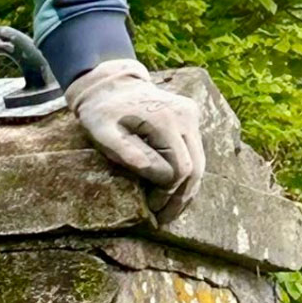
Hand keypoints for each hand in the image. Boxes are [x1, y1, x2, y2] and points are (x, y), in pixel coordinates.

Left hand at [64, 59, 204, 222]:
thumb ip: (124, 151)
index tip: (149, 207)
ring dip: (186, 191)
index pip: (178, 169)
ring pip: (200, 163)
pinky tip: (174, 194)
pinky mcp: (190, 118)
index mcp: (165, 120)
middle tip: (162, 219)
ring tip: (170, 213)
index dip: (166, 193)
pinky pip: (195, 153)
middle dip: (180, 198)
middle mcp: (186, 116)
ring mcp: (191, 116)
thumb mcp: (101, 132)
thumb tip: (154, 174)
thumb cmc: (101, 112)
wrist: (109, 83)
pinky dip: (186, 176)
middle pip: (195, 169)